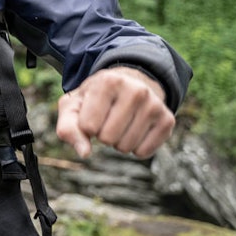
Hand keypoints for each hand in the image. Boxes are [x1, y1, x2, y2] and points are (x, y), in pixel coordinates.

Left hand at [56, 67, 174, 158]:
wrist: (128, 84)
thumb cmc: (94, 98)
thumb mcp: (73, 106)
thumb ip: (67, 128)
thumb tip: (84, 153)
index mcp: (108, 82)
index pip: (88, 126)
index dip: (86, 126)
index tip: (91, 113)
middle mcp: (136, 90)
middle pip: (107, 138)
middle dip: (102, 135)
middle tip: (107, 119)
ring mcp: (155, 105)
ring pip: (125, 147)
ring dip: (117, 142)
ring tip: (120, 123)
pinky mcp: (167, 120)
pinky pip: (143, 152)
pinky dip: (134, 149)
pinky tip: (134, 130)